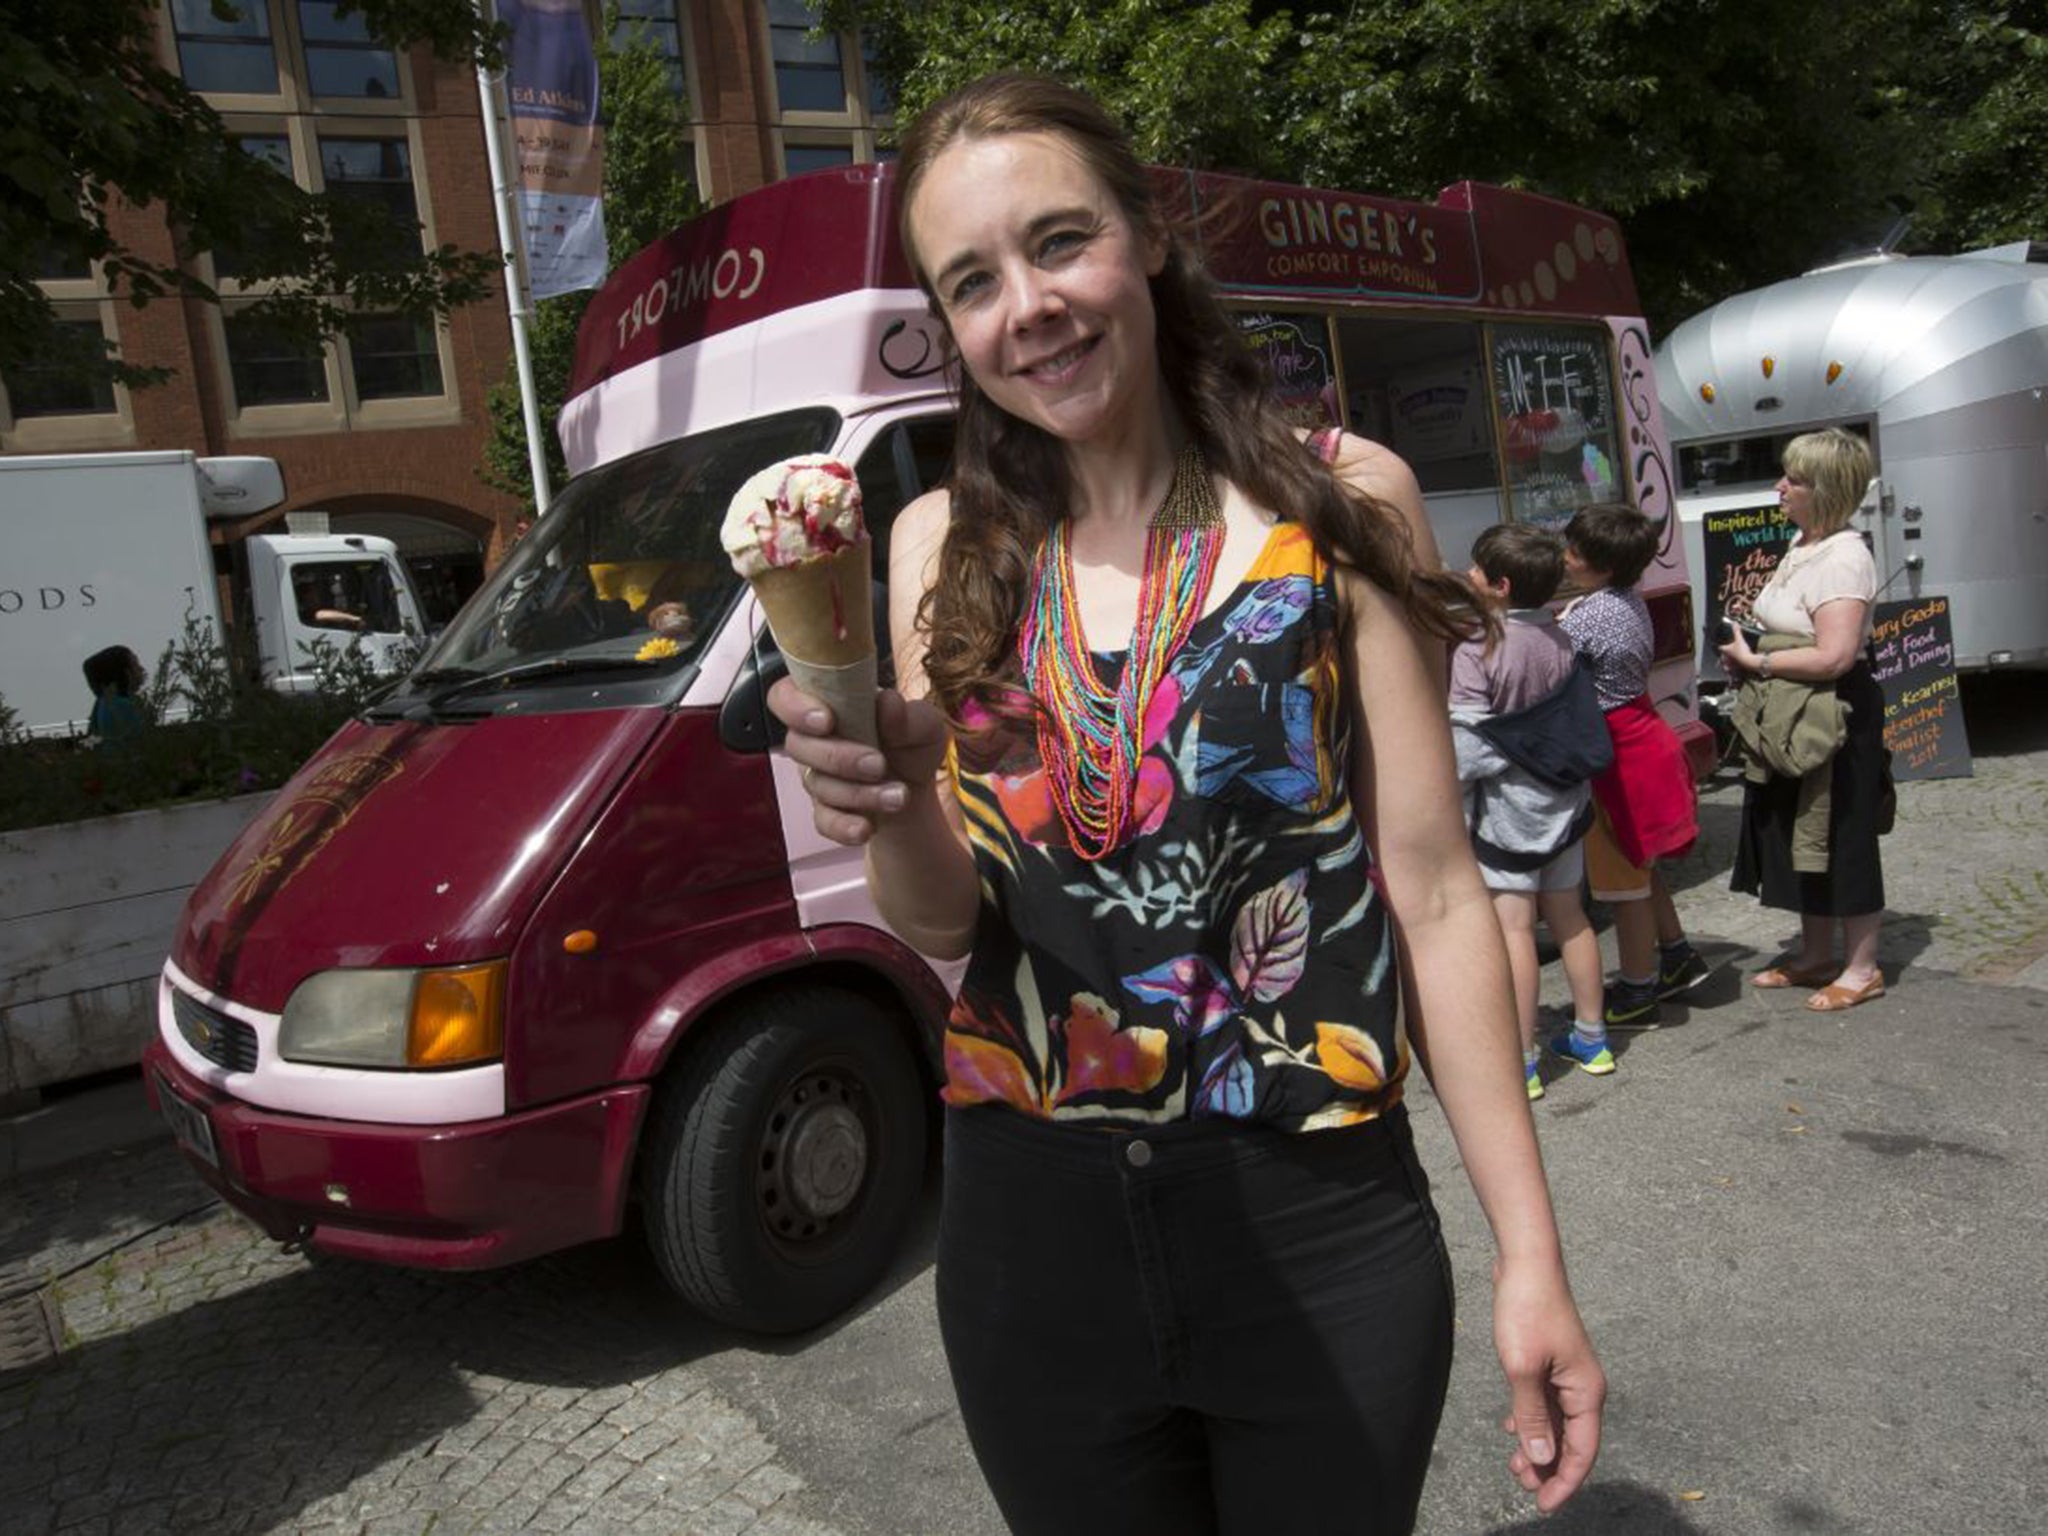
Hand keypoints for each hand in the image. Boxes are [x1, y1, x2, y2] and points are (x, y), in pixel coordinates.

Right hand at [768, 677, 950, 846]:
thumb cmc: (911, 742)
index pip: (785, 696)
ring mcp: (816, 775)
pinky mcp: (824, 809)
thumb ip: (909, 715)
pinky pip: (823, 820)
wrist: (915, 788)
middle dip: (838, 757)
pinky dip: (845, 826)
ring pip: (817, 784)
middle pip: (798, 744)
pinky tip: (867, 828)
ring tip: (899, 796)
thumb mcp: (924, 724)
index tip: (827, 720)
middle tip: (879, 765)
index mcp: (828, 703)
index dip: (795, 707)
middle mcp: (813, 738)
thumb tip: (888, 704)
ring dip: (858, 793)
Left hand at [1494, 1258, 1604, 1512]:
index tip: (1544, 1505)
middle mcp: (1582, 1387)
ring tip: (1514, 1465)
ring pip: (1556, 1423)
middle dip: (1548, 1467)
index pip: (1582, 1452)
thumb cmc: (1527, 1310)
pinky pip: (1546, 1403)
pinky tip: (1513, 1429)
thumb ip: (1532, 1415)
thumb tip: (1541, 1458)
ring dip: (1538, 1445)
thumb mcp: (1522, 1368)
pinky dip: (1532, 1420)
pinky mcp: (1549, 1362)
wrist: (1526, 1263)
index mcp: (1586, 1392)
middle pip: (1571, 1441)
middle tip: (1521, 1485)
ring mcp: (1566, 1374)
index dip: (1564, 1481)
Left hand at [1717, 632, 1757, 672]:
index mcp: (1725, 650)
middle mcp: (1726, 657)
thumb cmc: (1742, 650)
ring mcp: (1731, 662)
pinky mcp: (1736, 667)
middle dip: (1722, 656)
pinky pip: (1732, 668)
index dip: (1720, 646)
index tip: (1721, 645)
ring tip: (1727, 663)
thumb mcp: (1739, 639)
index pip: (1720, 647)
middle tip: (1722, 655)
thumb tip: (1735, 623)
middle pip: (1721, 656)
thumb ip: (1736, 631)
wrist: (1748, 661)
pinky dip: (1732, 669)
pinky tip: (1734, 669)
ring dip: (1726, 663)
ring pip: (1726, 663)